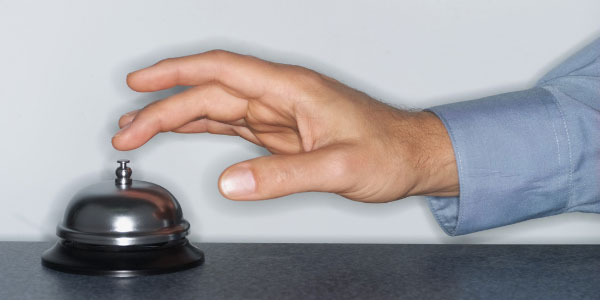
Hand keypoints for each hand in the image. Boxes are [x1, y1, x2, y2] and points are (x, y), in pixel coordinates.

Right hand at [112, 50, 458, 201]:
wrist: (411, 155)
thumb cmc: (388, 150)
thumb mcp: (338, 167)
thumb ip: (283, 175)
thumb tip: (231, 183)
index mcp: (292, 90)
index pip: (223, 71)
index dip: (177, 73)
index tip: (140, 83)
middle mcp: (282, 96)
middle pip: (210, 92)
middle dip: (162, 108)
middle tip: (126, 128)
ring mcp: (279, 113)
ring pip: (216, 107)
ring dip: (176, 117)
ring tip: (139, 129)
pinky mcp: (281, 131)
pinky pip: (232, 124)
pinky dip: (201, 128)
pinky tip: (183, 131)